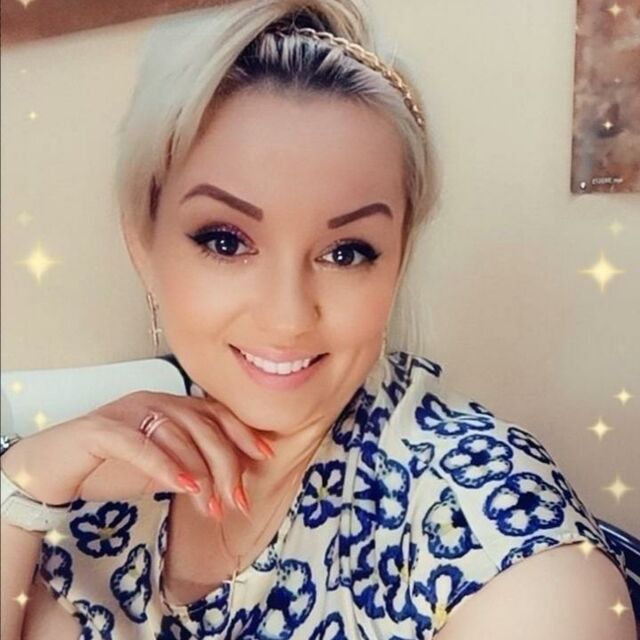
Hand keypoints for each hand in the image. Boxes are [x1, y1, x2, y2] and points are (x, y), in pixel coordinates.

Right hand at [0, 390, 271, 518]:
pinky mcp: (101, 429)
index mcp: (169, 404)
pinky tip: (184, 487)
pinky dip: (165, 465)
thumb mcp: (159, 465)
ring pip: (176, 435)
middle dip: (227, 464)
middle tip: (238, 500)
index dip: (242, 432)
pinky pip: (139, 444)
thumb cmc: (108, 465)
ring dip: (200, 473)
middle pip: (202, 425)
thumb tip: (228, 486)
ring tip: (213, 506)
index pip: (214, 412)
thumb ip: (188, 466)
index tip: (266, 455)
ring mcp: (127, 411)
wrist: (50, 465)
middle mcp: (153, 401)